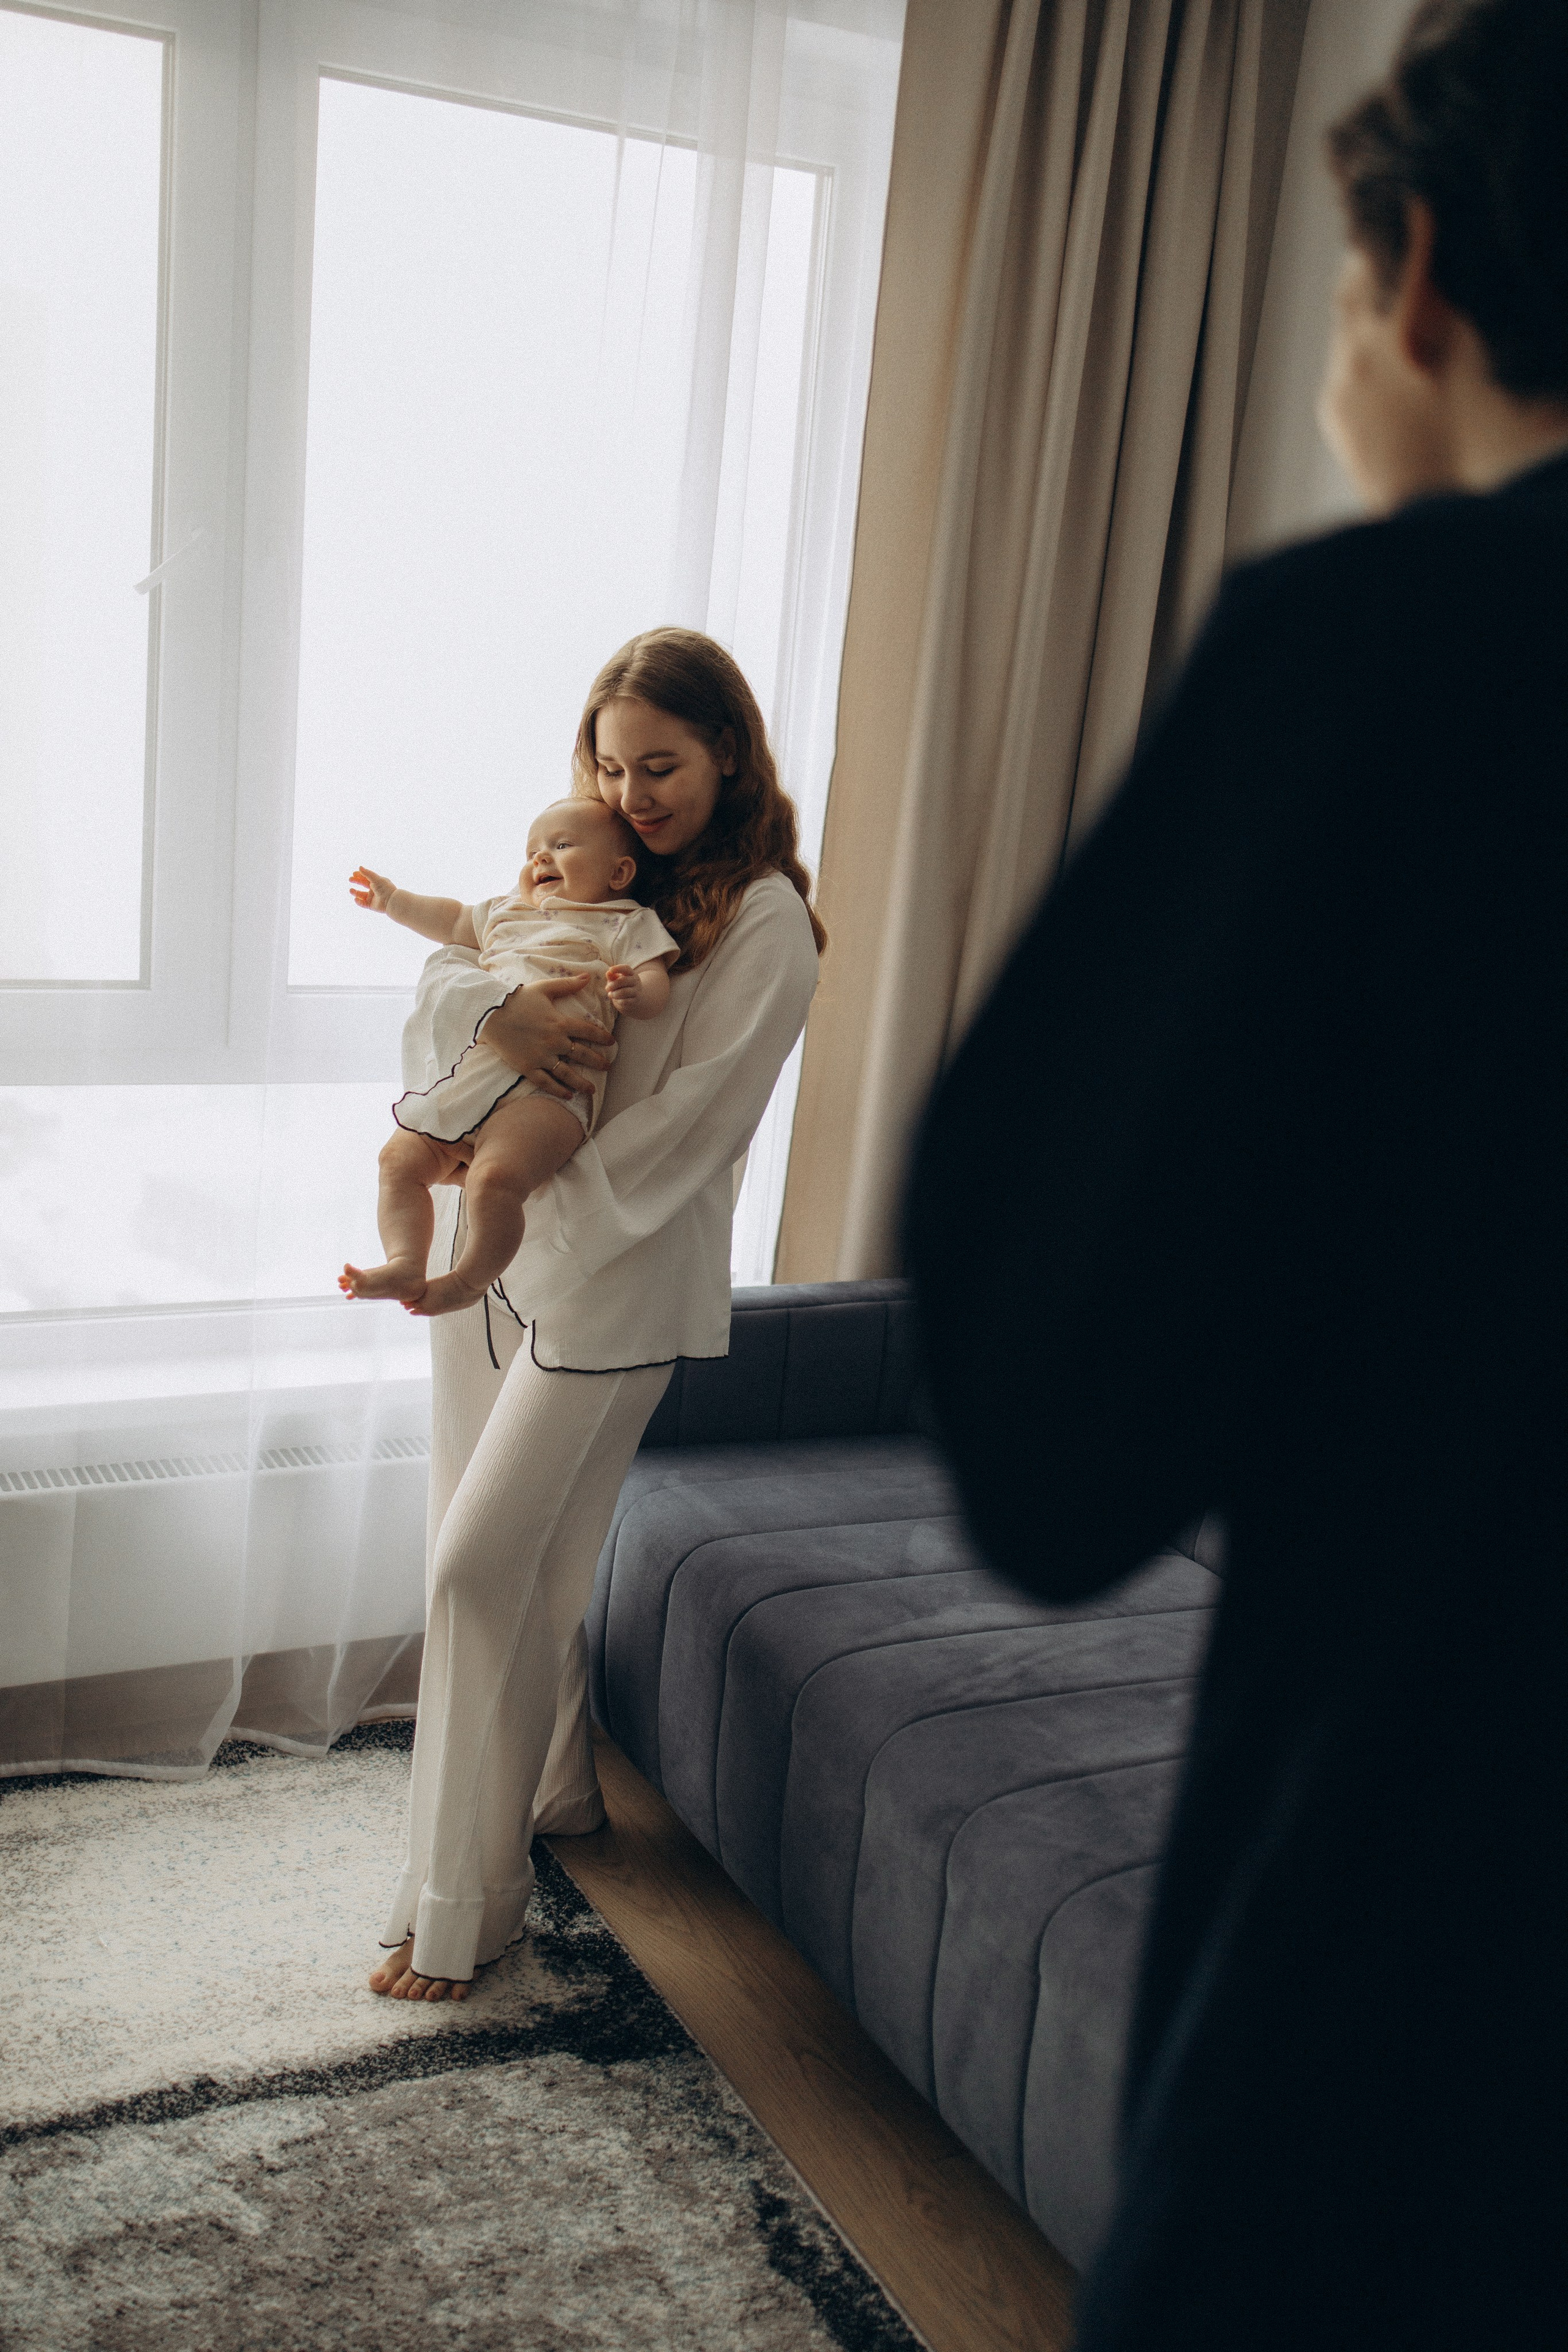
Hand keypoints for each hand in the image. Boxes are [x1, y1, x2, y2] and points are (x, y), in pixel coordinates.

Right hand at [350, 866, 395, 911]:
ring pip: (361, 895)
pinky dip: (358, 902)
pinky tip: (356, 899)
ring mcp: (373, 897)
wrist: (390, 901)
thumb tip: (359, 867)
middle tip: (350, 879)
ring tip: (351, 890)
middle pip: (363, 884)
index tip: (353, 873)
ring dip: (355, 892)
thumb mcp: (376, 879)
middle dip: (356, 881)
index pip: (367, 877)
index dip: (360, 875)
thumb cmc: (385, 888)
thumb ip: (367, 873)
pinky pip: (363, 903)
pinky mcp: (371, 905)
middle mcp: (374, 889)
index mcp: (377, 882)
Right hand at [478, 973, 614, 1100]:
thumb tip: (588, 976)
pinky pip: (546, 1082)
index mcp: (560, 1023)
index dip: (602, 1037)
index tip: (611, 1043)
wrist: (490, 1014)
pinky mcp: (528, 1067)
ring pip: (567, 1073)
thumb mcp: (543, 988)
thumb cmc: (517, 1000)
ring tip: (591, 1089)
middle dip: (598, 1061)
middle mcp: (554, 1042)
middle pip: (582, 1055)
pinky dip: (558, 1090)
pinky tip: (568, 1096)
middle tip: (607, 1067)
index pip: (588, 1032)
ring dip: (582, 1083)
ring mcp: (541, 1056)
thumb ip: (567, 985)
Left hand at [604, 964, 641, 1012]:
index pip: (626, 968)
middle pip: (624, 980)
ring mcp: (636, 991)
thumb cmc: (622, 986)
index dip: (618, 968)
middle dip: (613, 984)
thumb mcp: (617, 980)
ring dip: (614, 994)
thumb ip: (612, 976)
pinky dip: (618, 1001)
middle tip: (607, 988)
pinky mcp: (635, 1001)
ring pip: (624, 992)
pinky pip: (625, 1001)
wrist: (635, 999)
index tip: (610, 969)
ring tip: (610, 994)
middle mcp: (635, 981)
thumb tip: (608, 973)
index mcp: (631, 973)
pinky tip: (617, 1000)